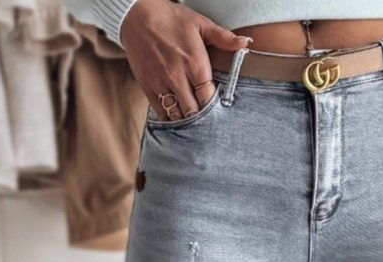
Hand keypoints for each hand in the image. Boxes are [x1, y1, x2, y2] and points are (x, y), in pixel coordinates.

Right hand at [120, 0, 251, 121]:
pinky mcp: (148, 88)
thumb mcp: (200, 24)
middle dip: (202, 120)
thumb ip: (224, 38)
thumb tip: (246, 43)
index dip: (214, 109)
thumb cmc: (171, 19)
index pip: (208, 99)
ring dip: (187, 122)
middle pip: (194, 112)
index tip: (219, 113)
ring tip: (195, 125)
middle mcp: (177, 77)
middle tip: (209, 124)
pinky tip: (179, 119)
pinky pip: (161, 114)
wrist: (136, 16)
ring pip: (177, 116)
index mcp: (194, 64)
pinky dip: (171, 119)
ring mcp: (160, 84)